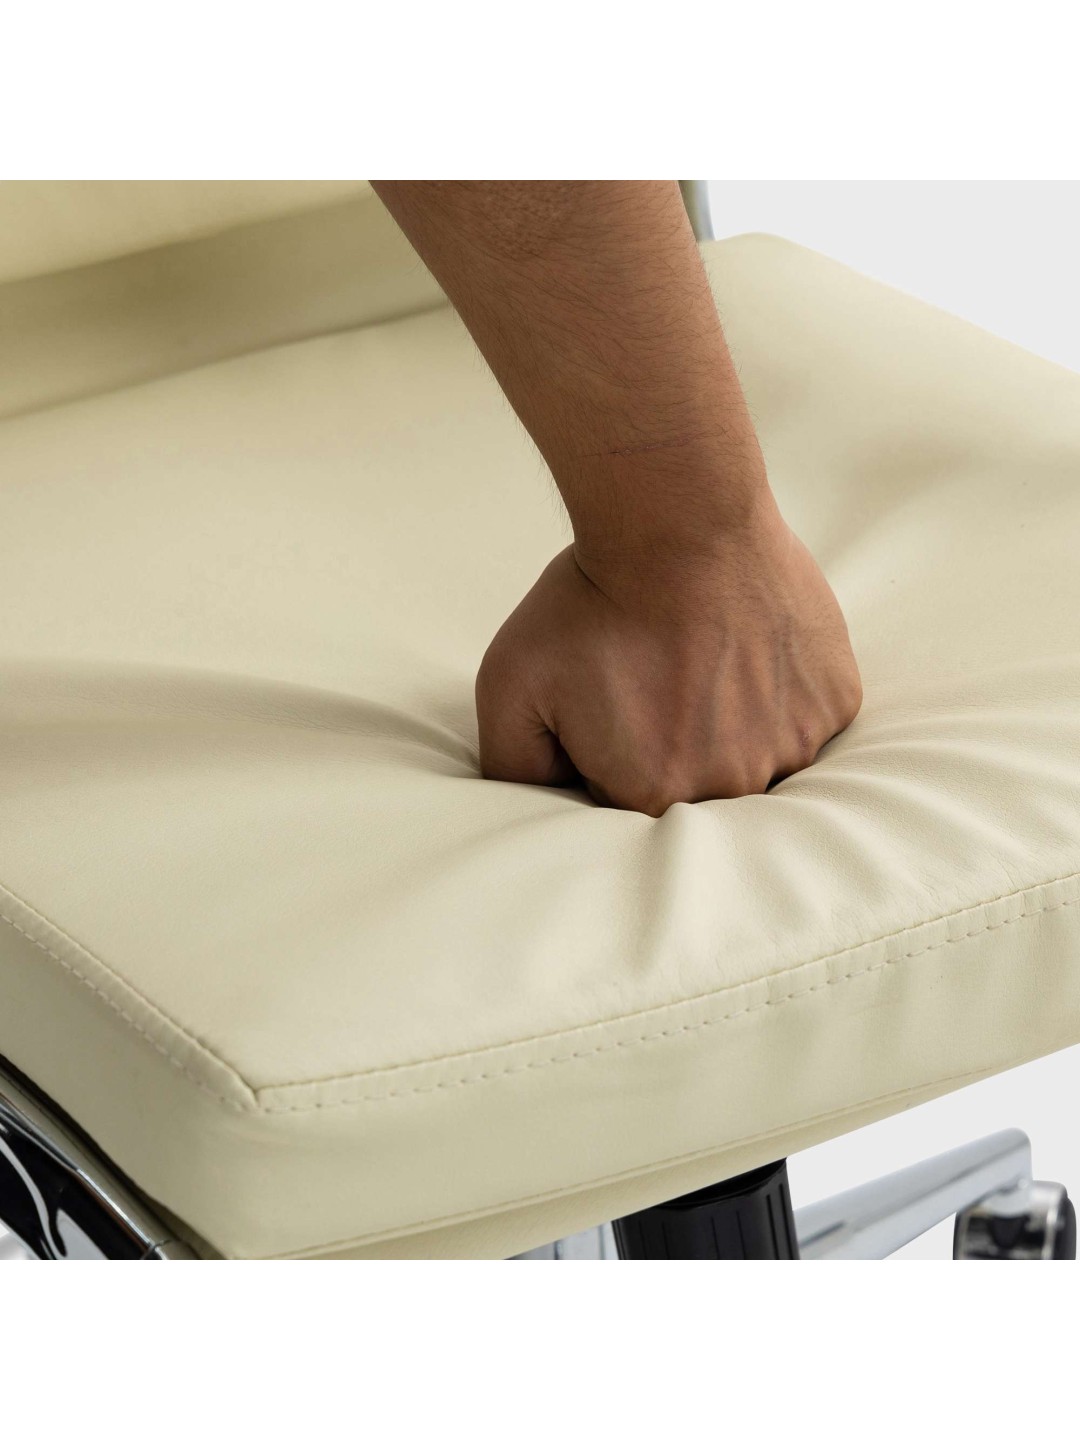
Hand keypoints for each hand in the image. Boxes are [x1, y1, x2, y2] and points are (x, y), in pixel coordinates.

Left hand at [475, 502, 862, 814]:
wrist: (677, 519)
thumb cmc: (590, 602)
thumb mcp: (508, 686)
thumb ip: (510, 767)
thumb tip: (534, 808)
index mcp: (654, 797)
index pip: (629, 804)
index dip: (611, 753)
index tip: (610, 701)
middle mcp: (734, 786)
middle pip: (698, 787)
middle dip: (670, 741)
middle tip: (655, 674)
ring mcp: (794, 744)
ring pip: (756, 755)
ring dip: (730, 720)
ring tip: (700, 658)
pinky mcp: (834, 702)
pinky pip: (803, 719)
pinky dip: (777, 694)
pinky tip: (745, 649)